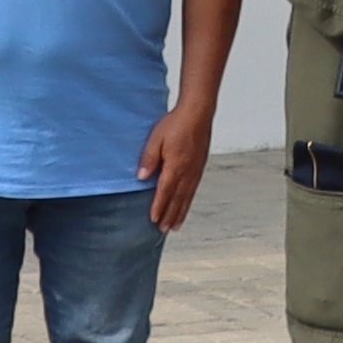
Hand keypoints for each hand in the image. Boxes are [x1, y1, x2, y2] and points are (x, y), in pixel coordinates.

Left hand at [142, 98, 217, 230]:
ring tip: (175, 225)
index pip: (165, 192)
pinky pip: (194, 189)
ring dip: (181, 212)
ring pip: (187, 196)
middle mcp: (187, 172)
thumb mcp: (156, 138)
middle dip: (170, 215)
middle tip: (164, 229)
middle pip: (178, 199)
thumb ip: (149, 158)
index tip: (153, 220)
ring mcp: (196, 170)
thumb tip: (142, 177)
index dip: (159, 207)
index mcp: (175, 166)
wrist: (198, 112)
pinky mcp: (200, 166)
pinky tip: (186, 203)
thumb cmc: (176, 123)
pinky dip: (189, 200)